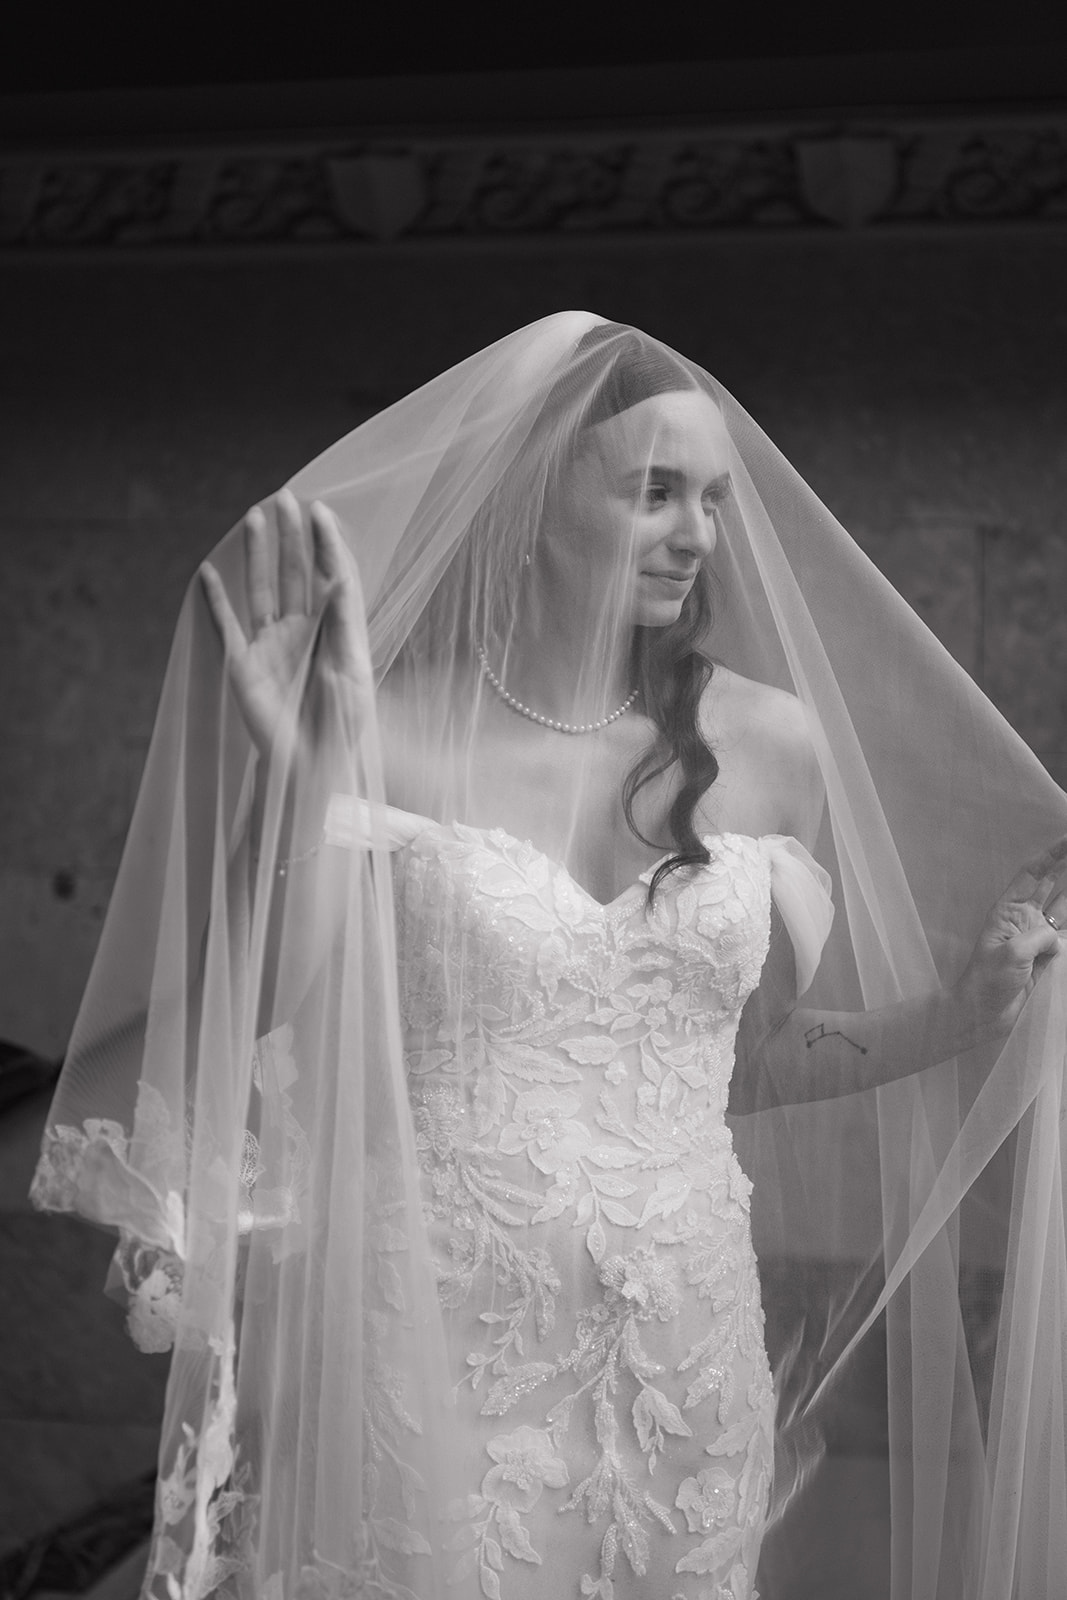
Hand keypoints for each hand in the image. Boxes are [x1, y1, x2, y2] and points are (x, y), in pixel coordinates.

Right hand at [199, 489, 371, 761]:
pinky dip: (216, 599)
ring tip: (254, 516)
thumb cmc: (342, 729)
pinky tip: (210, 571)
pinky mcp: (244, 666)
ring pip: (263, 589)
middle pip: (296, 575)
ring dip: (258, 554)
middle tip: (287, 497)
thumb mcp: (351, 678)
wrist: (313, 768)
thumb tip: (341, 581)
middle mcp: (303, 633)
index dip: (326, 546)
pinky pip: (227, 625)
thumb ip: (344, 626)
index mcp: (336, 635)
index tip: (321, 513)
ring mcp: (271, 647)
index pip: (331, 579)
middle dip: (292, 537)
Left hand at [954, 837, 1066, 1038]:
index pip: (1032, 874)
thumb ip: (1039, 939)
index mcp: (1008, 910)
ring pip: (1064, 908)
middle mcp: (1025, 918)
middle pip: (1053, 885)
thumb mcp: (1012, 953)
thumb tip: (1057, 939)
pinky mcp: (1048, 957)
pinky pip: (1066, 935)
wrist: (983, 1014)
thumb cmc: (987, 980)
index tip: (1066, 839)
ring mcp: (1038, 937)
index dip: (1049, 856)